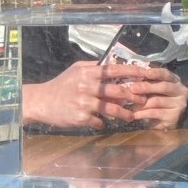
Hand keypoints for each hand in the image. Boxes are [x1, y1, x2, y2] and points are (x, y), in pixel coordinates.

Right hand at [23, 61, 145, 129]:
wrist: (42, 101)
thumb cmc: (60, 85)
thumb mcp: (76, 70)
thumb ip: (93, 67)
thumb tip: (110, 63)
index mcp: (88, 73)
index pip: (115, 69)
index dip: (132, 71)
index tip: (145, 73)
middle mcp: (88, 87)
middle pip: (117, 90)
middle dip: (133, 96)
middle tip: (143, 100)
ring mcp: (85, 103)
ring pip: (112, 109)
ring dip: (124, 113)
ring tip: (131, 116)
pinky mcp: (82, 117)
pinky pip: (99, 122)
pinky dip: (103, 123)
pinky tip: (104, 124)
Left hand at [121, 66, 187, 130]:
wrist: (164, 122)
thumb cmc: (157, 102)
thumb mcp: (154, 90)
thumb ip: (149, 82)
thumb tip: (134, 77)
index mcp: (175, 81)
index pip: (166, 74)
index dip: (156, 73)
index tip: (146, 73)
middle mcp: (181, 92)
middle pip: (164, 87)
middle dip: (147, 87)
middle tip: (133, 88)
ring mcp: (179, 105)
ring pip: (158, 101)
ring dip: (143, 102)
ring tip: (131, 102)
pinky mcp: (174, 117)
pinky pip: (156, 113)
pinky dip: (144, 113)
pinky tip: (135, 114)